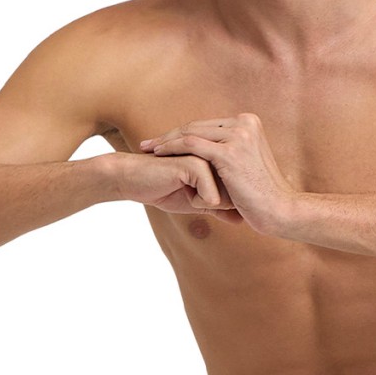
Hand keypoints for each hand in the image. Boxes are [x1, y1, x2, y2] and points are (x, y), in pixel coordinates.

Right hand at [115, 151, 240, 220]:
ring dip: (201, 202)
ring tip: (183, 187)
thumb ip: (219, 208)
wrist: (134, 180)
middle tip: (186, 188)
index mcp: (220, 160)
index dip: (214, 204)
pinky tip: (178, 185)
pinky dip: (195, 201)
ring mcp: (209, 157)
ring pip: (224, 200)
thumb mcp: (197, 202)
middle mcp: (218, 155)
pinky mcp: (197, 164)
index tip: (194, 190)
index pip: (235, 195)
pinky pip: (210, 200)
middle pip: (232, 198)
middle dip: (208, 203)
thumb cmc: (164, 189)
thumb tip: (241, 219)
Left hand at [139, 113, 294, 234]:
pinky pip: (191, 144)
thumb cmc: (262, 195)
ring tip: (148, 150)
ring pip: (191, 132)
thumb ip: (229, 152)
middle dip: (169, 135)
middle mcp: (245, 123)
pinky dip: (172, 148)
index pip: (206, 125)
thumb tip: (207, 153)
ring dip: (166, 141)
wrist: (279, 210)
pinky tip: (158, 155)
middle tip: (148, 144)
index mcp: (249, 122)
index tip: (162, 142)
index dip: (182, 133)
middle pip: (197, 126)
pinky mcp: (230, 152)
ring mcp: (238, 135)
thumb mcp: (246, 164)